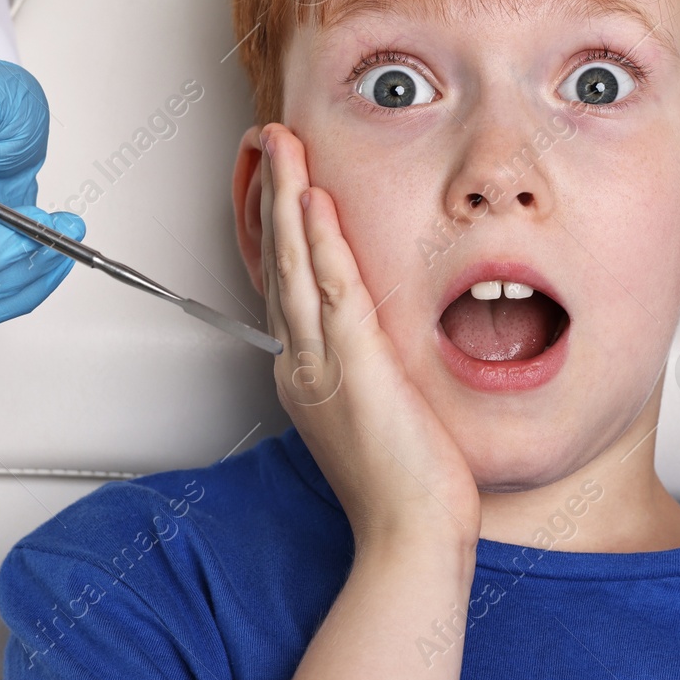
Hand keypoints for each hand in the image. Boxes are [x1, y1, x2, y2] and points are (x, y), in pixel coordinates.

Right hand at [257, 123, 479, 549]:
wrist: (411, 537)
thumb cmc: (407, 489)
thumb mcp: (381, 417)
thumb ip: (371, 374)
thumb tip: (381, 351)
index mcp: (310, 375)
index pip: (288, 284)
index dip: (281, 228)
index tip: (284, 185)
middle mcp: (305, 364)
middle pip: (278, 262)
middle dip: (272, 195)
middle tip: (268, 143)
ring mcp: (323, 364)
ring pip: (294, 264)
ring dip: (286, 198)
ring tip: (281, 147)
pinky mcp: (354, 367)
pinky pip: (332, 290)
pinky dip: (319, 242)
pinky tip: (315, 202)